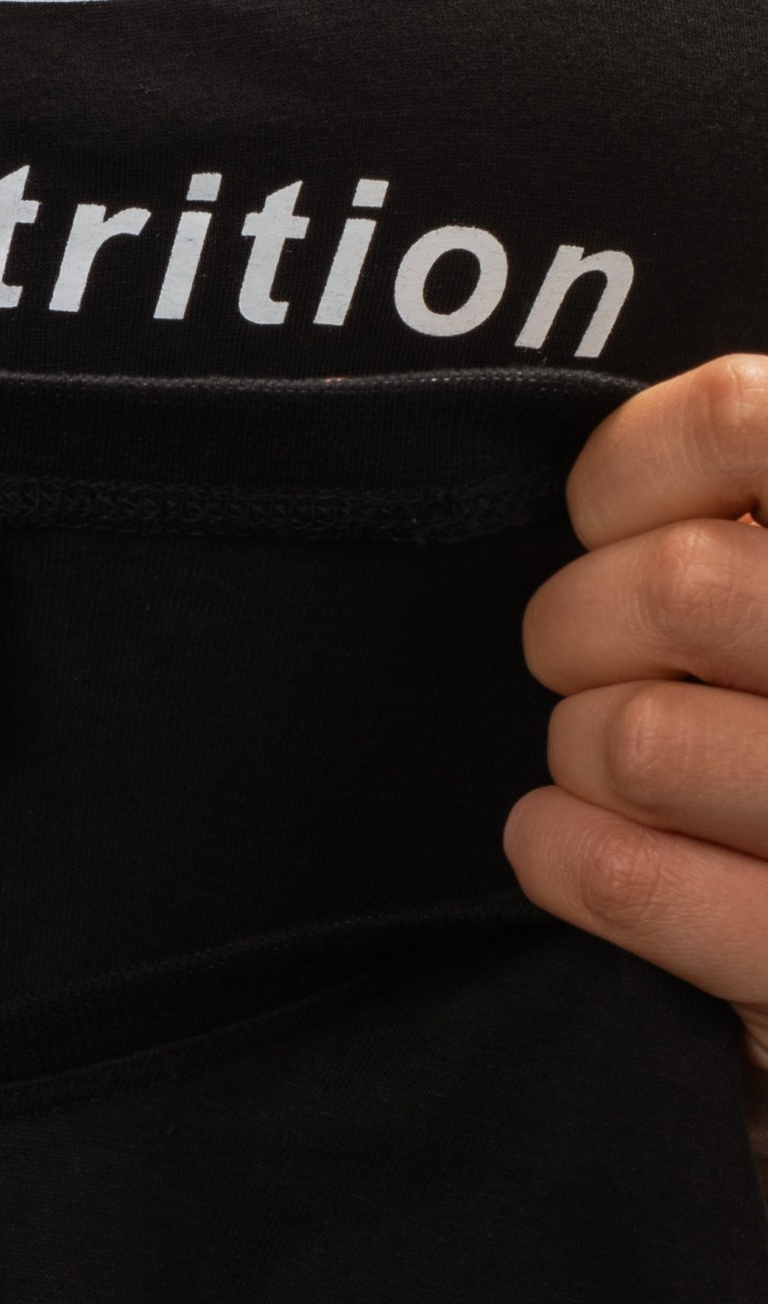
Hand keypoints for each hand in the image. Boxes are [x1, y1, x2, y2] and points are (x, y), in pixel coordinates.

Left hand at [505, 355, 767, 1147]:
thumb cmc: (764, 676)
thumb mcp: (766, 572)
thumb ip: (740, 499)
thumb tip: (598, 491)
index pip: (739, 422)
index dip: (626, 475)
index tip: (607, 523)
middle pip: (677, 592)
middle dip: (578, 626)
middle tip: (586, 655)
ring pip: (634, 741)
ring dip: (576, 746)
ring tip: (607, 756)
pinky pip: (628, 880)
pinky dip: (556, 851)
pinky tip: (559, 838)